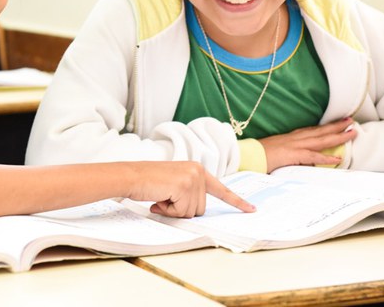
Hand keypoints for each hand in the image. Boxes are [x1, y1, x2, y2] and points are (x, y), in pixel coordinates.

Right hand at [126, 161, 254, 217]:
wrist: (132, 176)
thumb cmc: (149, 182)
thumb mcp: (174, 185)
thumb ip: (188, 195)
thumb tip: (194, 211)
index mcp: (197, 170)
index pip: (221, 189)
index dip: (236, 201)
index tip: (251, 209)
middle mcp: (198, 171)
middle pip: (201, 208)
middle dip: (182, 210)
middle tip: (165, 199)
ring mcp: (192, 178)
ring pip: (192, 212)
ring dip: (174, 211)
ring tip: (161, 197)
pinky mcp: (184, 186)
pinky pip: (182, 212)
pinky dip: (169, 210)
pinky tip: (159, 198)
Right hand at [260, 118, 356, 172]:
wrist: (248, 156)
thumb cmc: (260, 155)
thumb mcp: (278, 153)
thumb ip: (291, 155)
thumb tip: (303, 162)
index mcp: (291, 138)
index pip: (313, 130)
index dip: (326, 127)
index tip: (338, 122)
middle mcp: (295, 138)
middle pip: (320, 131)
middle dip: (337, 126)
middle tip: (352, 121)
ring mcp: (295, 145)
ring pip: (321, 140)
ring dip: (337, 136)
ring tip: (352, 132)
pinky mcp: (293, 154)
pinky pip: (313, 156)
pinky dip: (325, 157)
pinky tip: (338, 158)